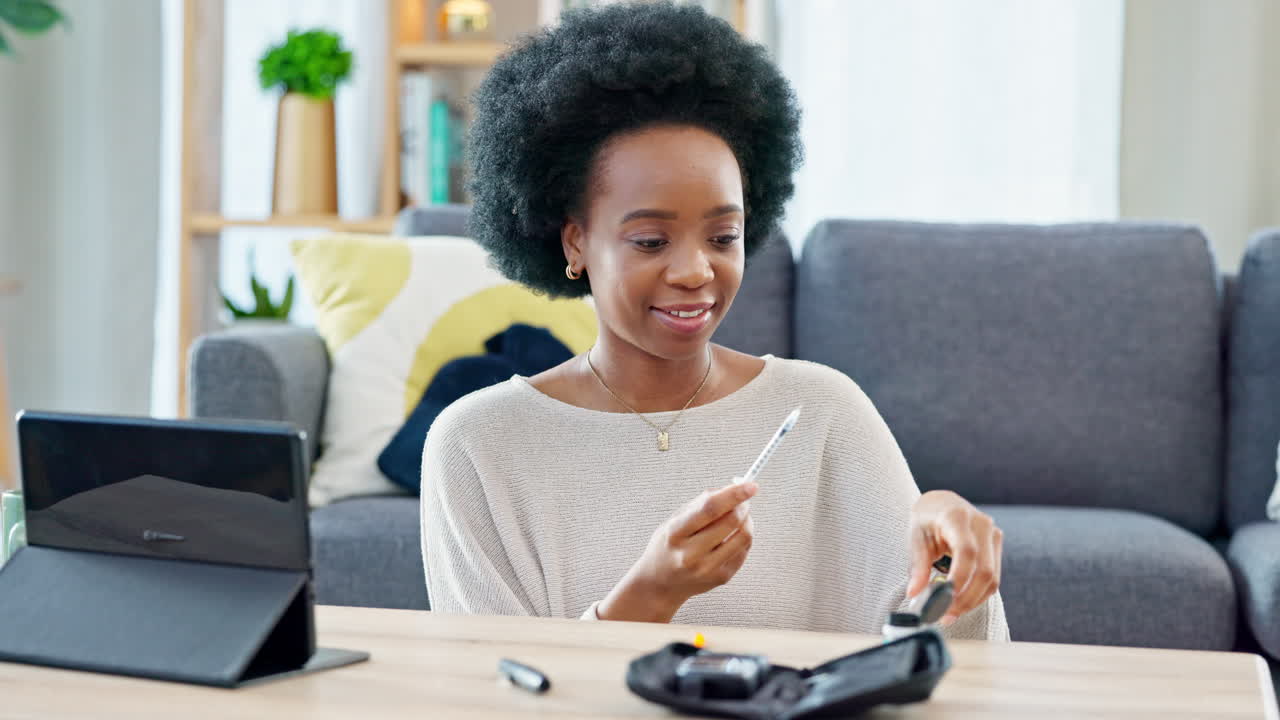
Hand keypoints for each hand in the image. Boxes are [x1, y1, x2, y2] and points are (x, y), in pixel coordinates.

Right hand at [597, 481, 757, 621]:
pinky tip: (732, 535)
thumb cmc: (668, 546)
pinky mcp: (722, 578)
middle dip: (743, 505)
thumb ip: (702, 503)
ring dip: (747, 520)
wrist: (660, 583)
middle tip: (743, 499)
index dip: (733, 494)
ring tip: (738, 516)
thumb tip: (733, 488)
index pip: (710, 509)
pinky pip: (744, 550)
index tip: (750, 485)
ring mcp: (708, 569)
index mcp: (675, 533)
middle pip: (731, 522)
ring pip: (744, 536)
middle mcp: (691, 554)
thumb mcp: (675, 520)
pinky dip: (742, 536)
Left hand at [907, 490, 1002, 624]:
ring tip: (951, 613)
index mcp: (957, 517)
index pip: (966, 552)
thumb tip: (913, 593)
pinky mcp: (997, 546)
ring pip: (992, 578)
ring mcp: (993, 534)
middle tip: (946, 615)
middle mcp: (981, 524)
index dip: (959, 579)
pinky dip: (978, 594)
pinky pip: (993, 577)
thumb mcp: (916, 538)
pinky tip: (961, 602)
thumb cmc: (927, 520)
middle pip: (984, 570)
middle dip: (966, 598)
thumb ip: (917, 566)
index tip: (943, 601)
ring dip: (973, 601)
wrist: (942, 504)